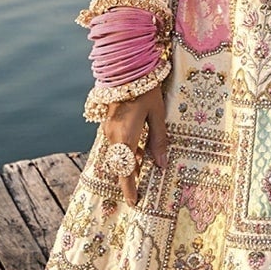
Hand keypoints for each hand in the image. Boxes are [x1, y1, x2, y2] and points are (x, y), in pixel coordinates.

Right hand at [101, 84, 166, 205]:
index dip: (129, 188)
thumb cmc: (145, 89)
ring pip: (119, 153)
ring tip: (147, 166)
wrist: (125, 67)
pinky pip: (118, 143)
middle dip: (131, 177)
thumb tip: (162, 164)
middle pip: (121, 164)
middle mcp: (112, 136)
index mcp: (125, 137)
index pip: (125, 171)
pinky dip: (129, 150)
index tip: (134, 202)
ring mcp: (109, 129)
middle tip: (142, 190)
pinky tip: (142, 148)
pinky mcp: (109, 122)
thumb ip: (159, 140)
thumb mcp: (157, 115)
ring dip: (131, 161)